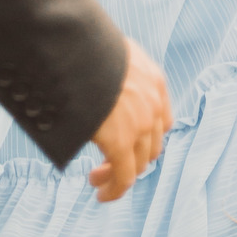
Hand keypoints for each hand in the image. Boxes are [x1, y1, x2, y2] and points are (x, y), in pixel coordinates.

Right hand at [89, 40, 170, 202]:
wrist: (74, 46)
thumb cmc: (82, 44)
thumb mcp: (111, 53)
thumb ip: (115, 73)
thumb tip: (97, 84)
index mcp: (153, 79)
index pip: (162, 121)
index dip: (146, 137)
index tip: (128, 143)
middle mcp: (152, 104)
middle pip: (151, 146)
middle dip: (132, 158)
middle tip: (108, 161)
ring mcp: (140, 124)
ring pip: (138, 165)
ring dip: (119, 174)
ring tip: (97, 178)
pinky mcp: (121, 142)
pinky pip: (123, 177)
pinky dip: (113, 189)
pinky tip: (101, 192)